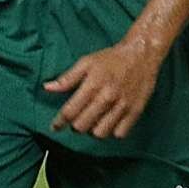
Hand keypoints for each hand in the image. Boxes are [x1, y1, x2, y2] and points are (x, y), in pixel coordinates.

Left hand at [44, 38, 163, 138]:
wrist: (141, 54)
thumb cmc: (111, 58)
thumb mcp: (86, 62)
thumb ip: (67, 78)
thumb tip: (47, 88)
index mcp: (93, 84)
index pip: (70, 111)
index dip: (59, 122)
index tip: (55, 126)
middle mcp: (107, 97)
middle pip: (83, 126)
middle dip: (75, 126)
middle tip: (77, 120)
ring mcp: (122, 106)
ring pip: (100, 133)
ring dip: (92, 131)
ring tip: (93, 122)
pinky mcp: (135, 111)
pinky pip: (119, 134)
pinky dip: (112, 132)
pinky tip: (109, 123)